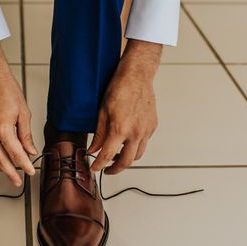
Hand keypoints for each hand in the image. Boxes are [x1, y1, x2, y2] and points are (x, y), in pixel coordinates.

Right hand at [0, 43, 36, 186]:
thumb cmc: (6, 91)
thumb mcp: (23, 113)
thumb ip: (26, 135)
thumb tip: (30, 151)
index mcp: (3, 128)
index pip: (16, 154)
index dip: (25, 166)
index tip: (30, 172)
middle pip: (0, 161)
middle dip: (11, 173)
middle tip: (18, 181)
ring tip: (8, 172)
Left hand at [88, 40, 161, 174]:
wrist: (137, 75)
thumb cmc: (119, 88)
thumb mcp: (102, 111)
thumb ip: (99, 134)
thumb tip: (94, 149)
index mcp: (121, 129)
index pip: (107, 155)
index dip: (99, 165)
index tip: (94, 169)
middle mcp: (136, 132)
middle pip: (126, 162)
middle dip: (115, 169)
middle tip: (106, 170)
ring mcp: (146, 130)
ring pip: (137, 154)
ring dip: (126, 159)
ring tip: (116, 155)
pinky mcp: (152, 126)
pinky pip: (144, 142)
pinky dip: (135, 146)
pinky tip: (127, 140)